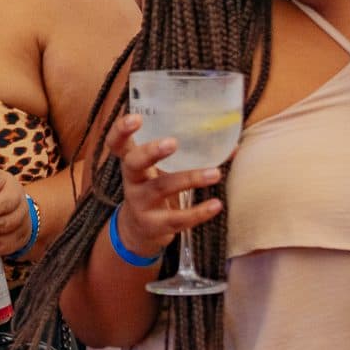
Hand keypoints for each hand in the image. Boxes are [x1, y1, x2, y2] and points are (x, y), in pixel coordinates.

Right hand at [108, 113, 222, 256]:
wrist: (140, 231)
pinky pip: (177, 218)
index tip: (136, 118)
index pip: (117, 143)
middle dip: (151, 151)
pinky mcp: (154, 224)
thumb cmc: (155, 189)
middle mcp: (132, 181)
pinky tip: (216, 204)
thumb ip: (188, 154)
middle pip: (133, 163)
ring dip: (189, 178)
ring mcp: (140, 203)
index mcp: (132, 162)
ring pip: (161, 188)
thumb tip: (232, 144)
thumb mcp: (161, 170)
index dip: (121, 130)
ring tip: (215, 173)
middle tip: (172, 143)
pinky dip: (198, 212)